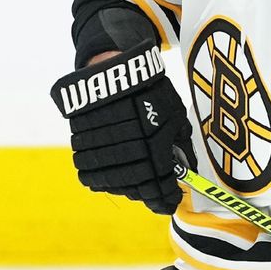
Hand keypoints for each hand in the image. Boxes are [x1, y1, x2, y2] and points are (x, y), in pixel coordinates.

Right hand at [50, 41, 195, 213]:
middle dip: (147, 193)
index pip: (159, 190)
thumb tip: (189, 169)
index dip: (165, 200)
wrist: (116, 68)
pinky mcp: (81, 144)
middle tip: (153, 190)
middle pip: (136, 190)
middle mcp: (127, 155)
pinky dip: (102, 175)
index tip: (169, 201)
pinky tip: (113, 170)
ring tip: (133, 179)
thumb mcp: (176, 115)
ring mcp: (102, 152)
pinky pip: (90, 172)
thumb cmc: (152, 91)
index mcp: (155, 150)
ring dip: (124, 185)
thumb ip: (181, 145)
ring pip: (112, 184)